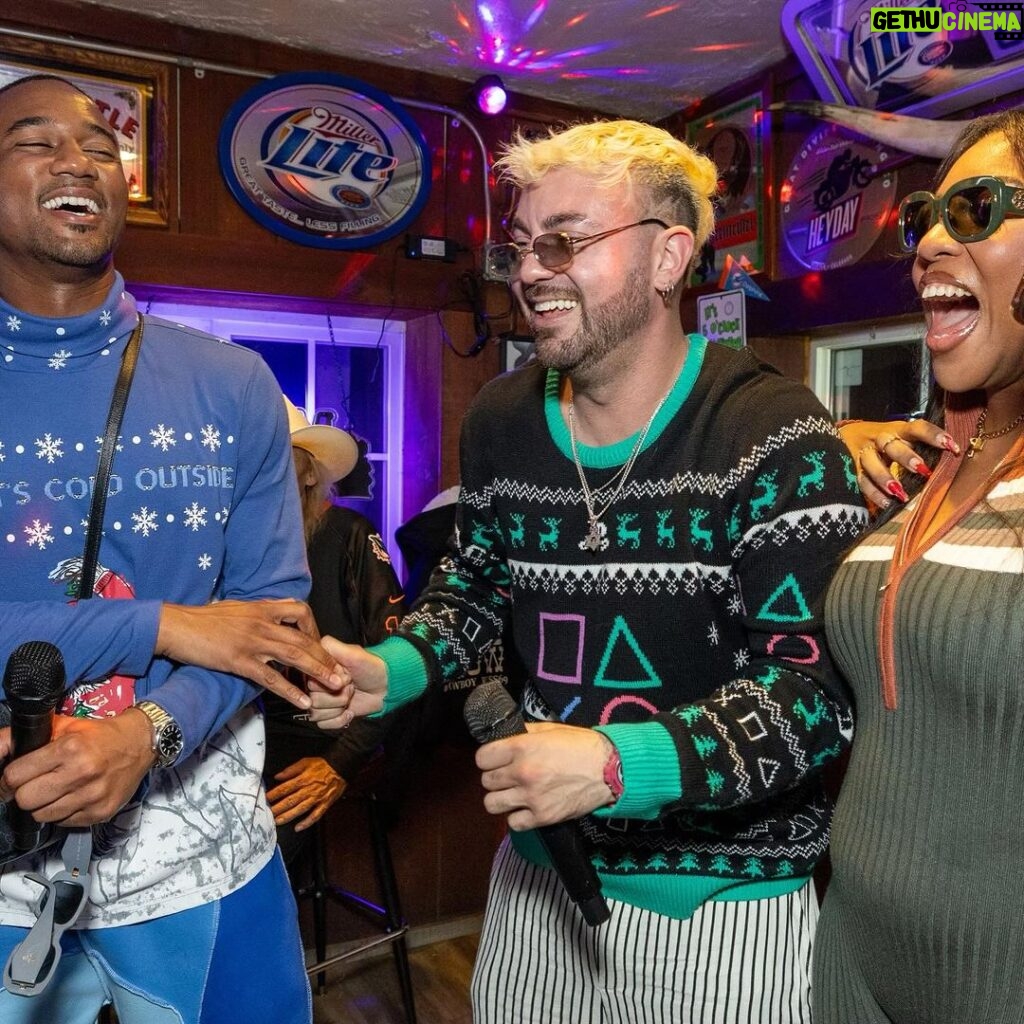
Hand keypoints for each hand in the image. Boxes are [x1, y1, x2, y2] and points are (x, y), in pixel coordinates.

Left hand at [0, 712, 153, 826]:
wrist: (141, 743)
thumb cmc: (100, 734)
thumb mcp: (64, 726)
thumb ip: (28, 737)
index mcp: (69, 748)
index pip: (15, 776)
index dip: (10, 779)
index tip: (14, 779)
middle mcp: (81, 773)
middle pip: (26, 800)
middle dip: (26, 792)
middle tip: (37, 783)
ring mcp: (92, 796)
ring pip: (42, 816)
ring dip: (44, 805)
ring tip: (58, 790)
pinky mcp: (101, 812)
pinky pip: (64, 822)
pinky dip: (64, 812)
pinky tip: (74, 797)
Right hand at [157, 600, 349, 707]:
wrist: (175, 625)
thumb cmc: (203, 618)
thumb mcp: (236, 608)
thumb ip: (258, 612)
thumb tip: (272, 615)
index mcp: (262, 608)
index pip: (301, 612)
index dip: (314, 628)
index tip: (319, 644)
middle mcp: (263, 622)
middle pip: (304, 639)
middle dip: (326, 657)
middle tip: (342, 673)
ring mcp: (252, 642)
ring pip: (294, 656)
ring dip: (318, 672)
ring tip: (335, 685)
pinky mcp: (240, 660)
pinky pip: (271, 677)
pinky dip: (290, 690)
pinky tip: (303, 702)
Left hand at [266, 756, 346, 831]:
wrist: (340, 767)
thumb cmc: (322, 764)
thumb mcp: (305, 761)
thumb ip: (291, 770)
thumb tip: (278, 776)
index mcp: (302, 779)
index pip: (284, 788)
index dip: (274, 795)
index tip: (266, 799)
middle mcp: (308, 790)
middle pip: (290, 801)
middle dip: (278, 808)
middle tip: (268, 814)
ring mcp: (316, 798)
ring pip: (300, 809)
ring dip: (288, 816)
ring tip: (278, 822)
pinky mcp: (324, 804)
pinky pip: (315, 815)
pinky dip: (307, 822)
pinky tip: (298, 828)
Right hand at [307, 637, 388, 729]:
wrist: (385, 687)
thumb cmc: (371, 667)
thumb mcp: (353, 653)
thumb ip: (331, 647)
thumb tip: (313, 650)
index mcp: (319, 669)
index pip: (310, 683)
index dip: (330, 683)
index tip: (345, 677)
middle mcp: (317, 684)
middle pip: (312, 700)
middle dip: (337, 696)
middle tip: (351, 687)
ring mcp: (322, 700)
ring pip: (316, 714)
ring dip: (338, 708)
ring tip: (350, 697)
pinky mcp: (328, 714)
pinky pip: (323, 724)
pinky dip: (339, 720)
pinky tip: (349, 711)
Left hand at [475, 722, 613, 829]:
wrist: (609, 769)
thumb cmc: (582, 746)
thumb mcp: (550, 729)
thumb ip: (524, 732)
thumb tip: (505, 735)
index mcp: (521, 747)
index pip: (482, 758)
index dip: (488, 758)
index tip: (495, 759)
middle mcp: (522, 772)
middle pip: (486, 781)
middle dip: (495, 777)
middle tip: (508, 775)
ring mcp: (531, 797)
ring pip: (492, 804)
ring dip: (501, 798)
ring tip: (514, 793)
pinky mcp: (542, 817)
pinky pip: (513, 823)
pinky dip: (517, 817)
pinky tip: (527, 807)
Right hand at [839, 418, 955, 507]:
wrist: (839, 435)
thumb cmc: (879, 441)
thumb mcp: (897, 436)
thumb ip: (917, 445)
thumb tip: (949, 456)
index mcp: (895, 429)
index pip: (916, 428)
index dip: (934, 435)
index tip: (952, 447)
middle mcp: (878, 439)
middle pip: (890, 445)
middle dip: (906, 457)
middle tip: (922, 470)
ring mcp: (862, 453)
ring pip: (871, 462)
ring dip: (885, 477)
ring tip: (900, 493)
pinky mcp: (850, 467)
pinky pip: (861, 480)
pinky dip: (873, 493)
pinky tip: (886, 503)